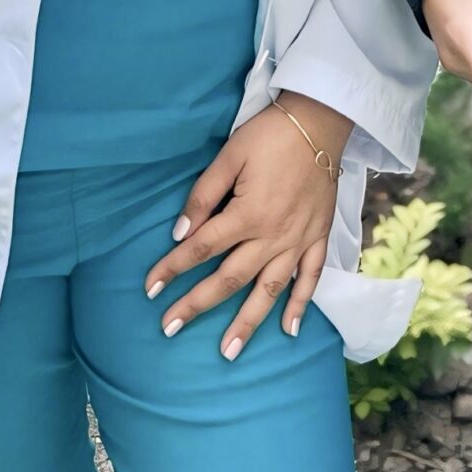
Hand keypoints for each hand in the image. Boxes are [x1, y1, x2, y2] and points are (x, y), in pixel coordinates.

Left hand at [144, 95, 349, 355]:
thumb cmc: (270, 135)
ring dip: (247, 322)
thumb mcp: (230, 155)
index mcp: (248, 214)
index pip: (201, 249)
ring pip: (269, 290)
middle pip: (229, 278)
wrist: (321, 121)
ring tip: (228, 351)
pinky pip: (310, 278)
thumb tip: (179, 234)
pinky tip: (288, 330)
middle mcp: (273, 235)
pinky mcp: (318, 237)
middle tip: (170, 329)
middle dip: (197, 304)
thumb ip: (203, 197)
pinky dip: (300, 305)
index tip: (150, 289)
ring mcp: (298, 240)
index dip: (172, 268)